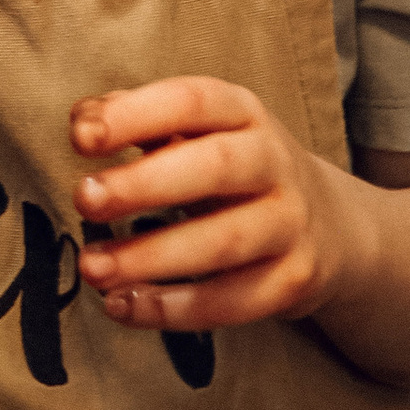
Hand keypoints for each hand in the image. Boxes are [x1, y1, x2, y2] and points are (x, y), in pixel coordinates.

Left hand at [71, 74, 370, 332]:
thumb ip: (138, 119)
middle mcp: (273, 161)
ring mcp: (290, 223)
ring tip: (93, 268)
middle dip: (144, 184)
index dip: (135, 115)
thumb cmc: (232, 168)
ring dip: (152, 257)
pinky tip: (123, 306)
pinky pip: (234, 300)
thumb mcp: (197, 130)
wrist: (330, 225)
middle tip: (84, 200)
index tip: (80, 136)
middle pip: (214, 167)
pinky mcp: (294, 280)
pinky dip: (175, 309)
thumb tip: (83, 120)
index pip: (191, 101)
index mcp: (242, 111)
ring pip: (225, 241)